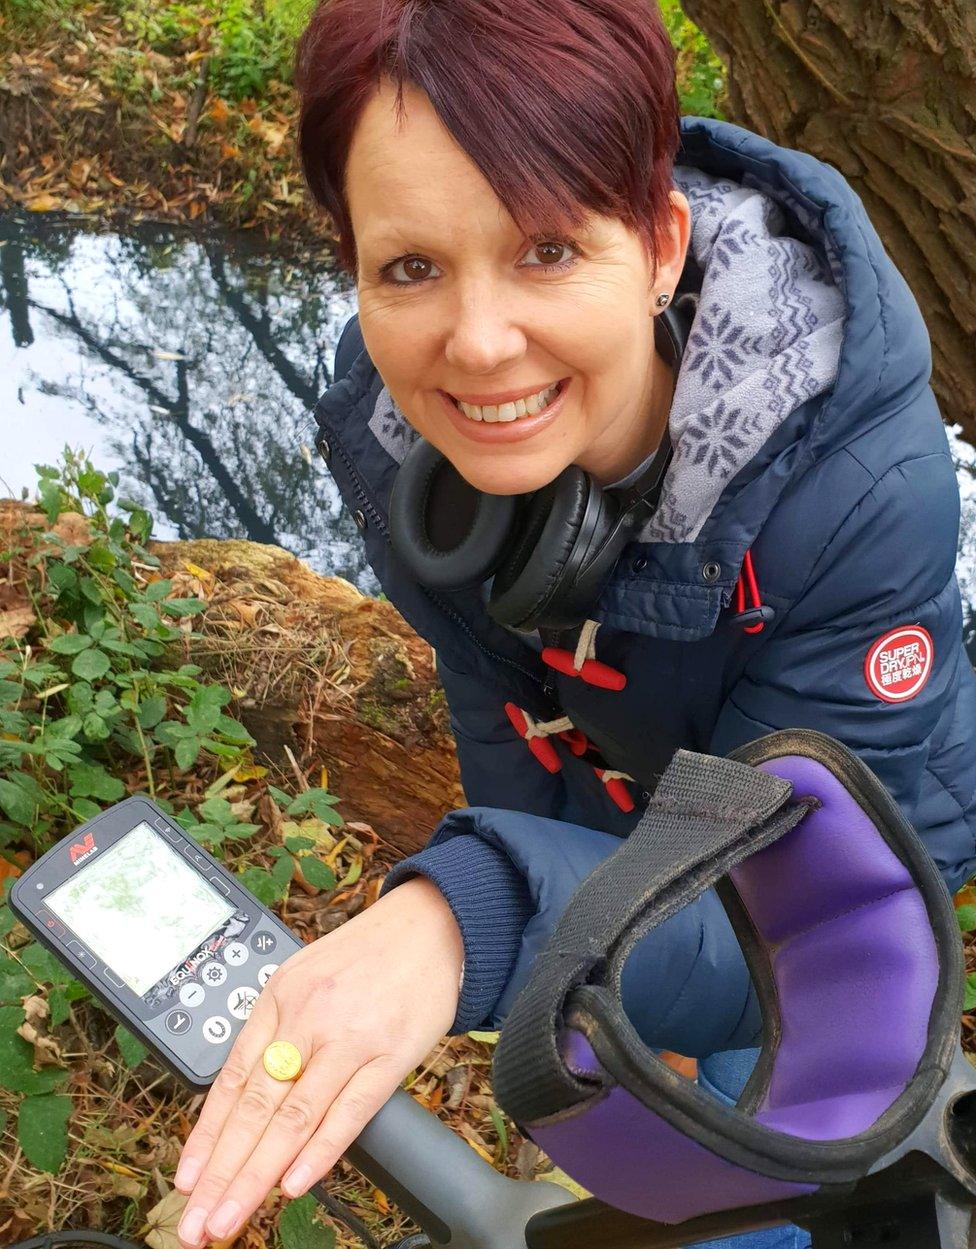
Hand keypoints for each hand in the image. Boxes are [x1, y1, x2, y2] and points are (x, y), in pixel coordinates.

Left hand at [173, 876, 462, 1246]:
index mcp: (279, 997)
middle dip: (221, 1173)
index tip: (185, 1182)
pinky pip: (350, 1110)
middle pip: (254, 1106)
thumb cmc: (369, 953)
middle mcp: (307, 1017)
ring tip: (230, 1218)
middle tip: (197, 1222)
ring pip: (293, 1117)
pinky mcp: (391, 1053)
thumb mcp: (307, 975)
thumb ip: (279, 1029)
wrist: (431, 923)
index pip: (231, 1079)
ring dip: (256, 1176)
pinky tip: (293, 1183)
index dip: (205, 1137)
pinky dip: (320, 1151)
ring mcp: (350, 1037)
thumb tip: (248, 1093)